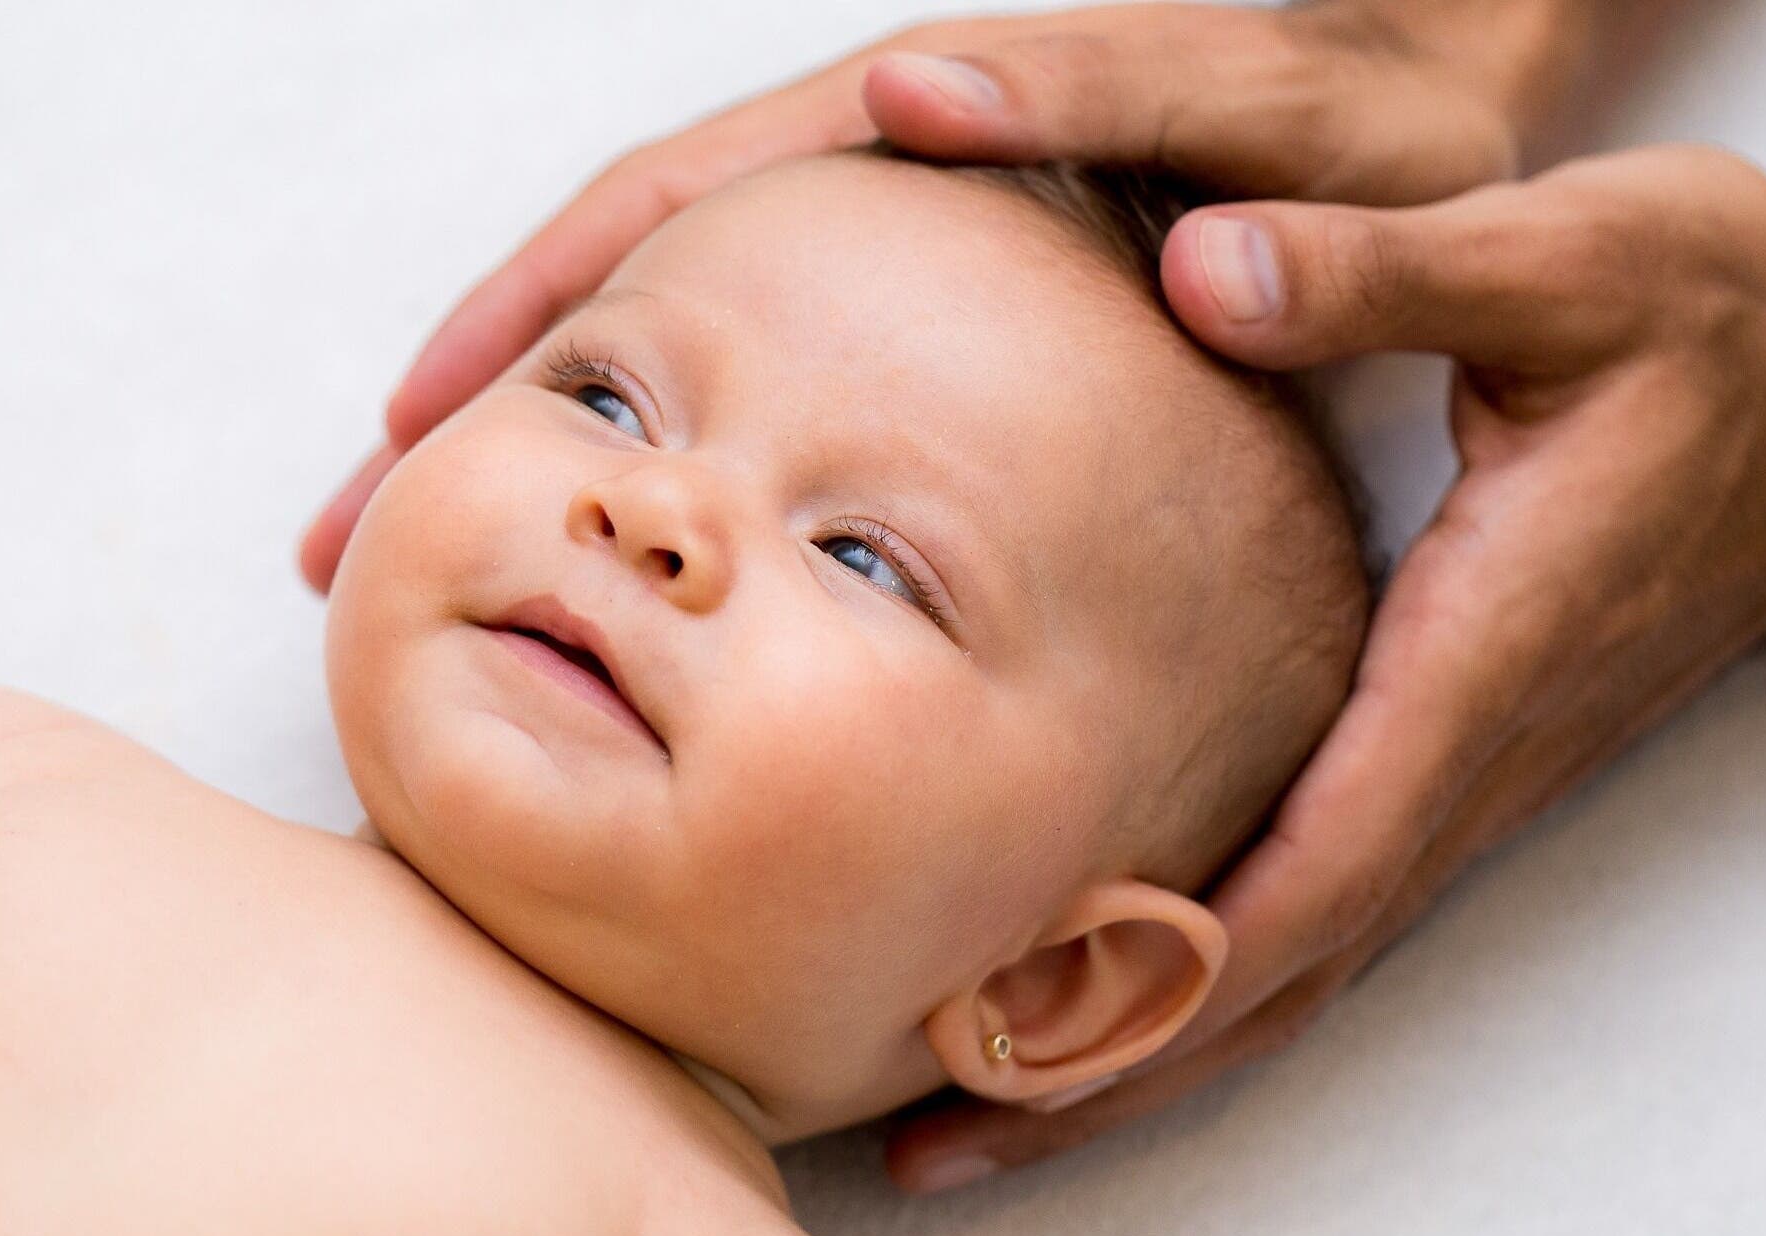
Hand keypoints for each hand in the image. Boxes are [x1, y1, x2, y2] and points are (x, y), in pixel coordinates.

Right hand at [299, 0, 1595, 591]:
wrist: (1426, 119)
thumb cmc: (1375, 132)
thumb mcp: (1312, 133)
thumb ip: (1178, 147)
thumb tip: (981, 132)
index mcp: (929, 126)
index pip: (675, 205)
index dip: (535, 313)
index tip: (419, 427)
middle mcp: (876, 188)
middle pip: (617, 289)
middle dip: (474, 416)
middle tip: (340, 551)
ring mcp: (885, 263)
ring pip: (662, 356)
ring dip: (532, 465)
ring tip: (417, 584)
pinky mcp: (915, 330)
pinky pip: (748, 401)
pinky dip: (657, 483)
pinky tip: (617, 585)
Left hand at [886, 144, 1765, 1190]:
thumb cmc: (1727, 327)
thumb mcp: (1569, 262)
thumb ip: (1381, 274)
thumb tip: (1199, 270)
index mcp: (1479, 657)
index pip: (1319, 859)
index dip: (1172, 966)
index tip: (1020, 1046)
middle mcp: (1468, 757)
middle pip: (1281, 969)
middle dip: (1109, 1067)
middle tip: (933, 1148)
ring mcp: (1468, 779)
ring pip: (1298, 966)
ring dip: (1142, 1052)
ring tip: (976, 1116)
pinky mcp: (1460, 764)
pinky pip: (1322, 913)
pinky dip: (1208, 982)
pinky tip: (1106, 992)